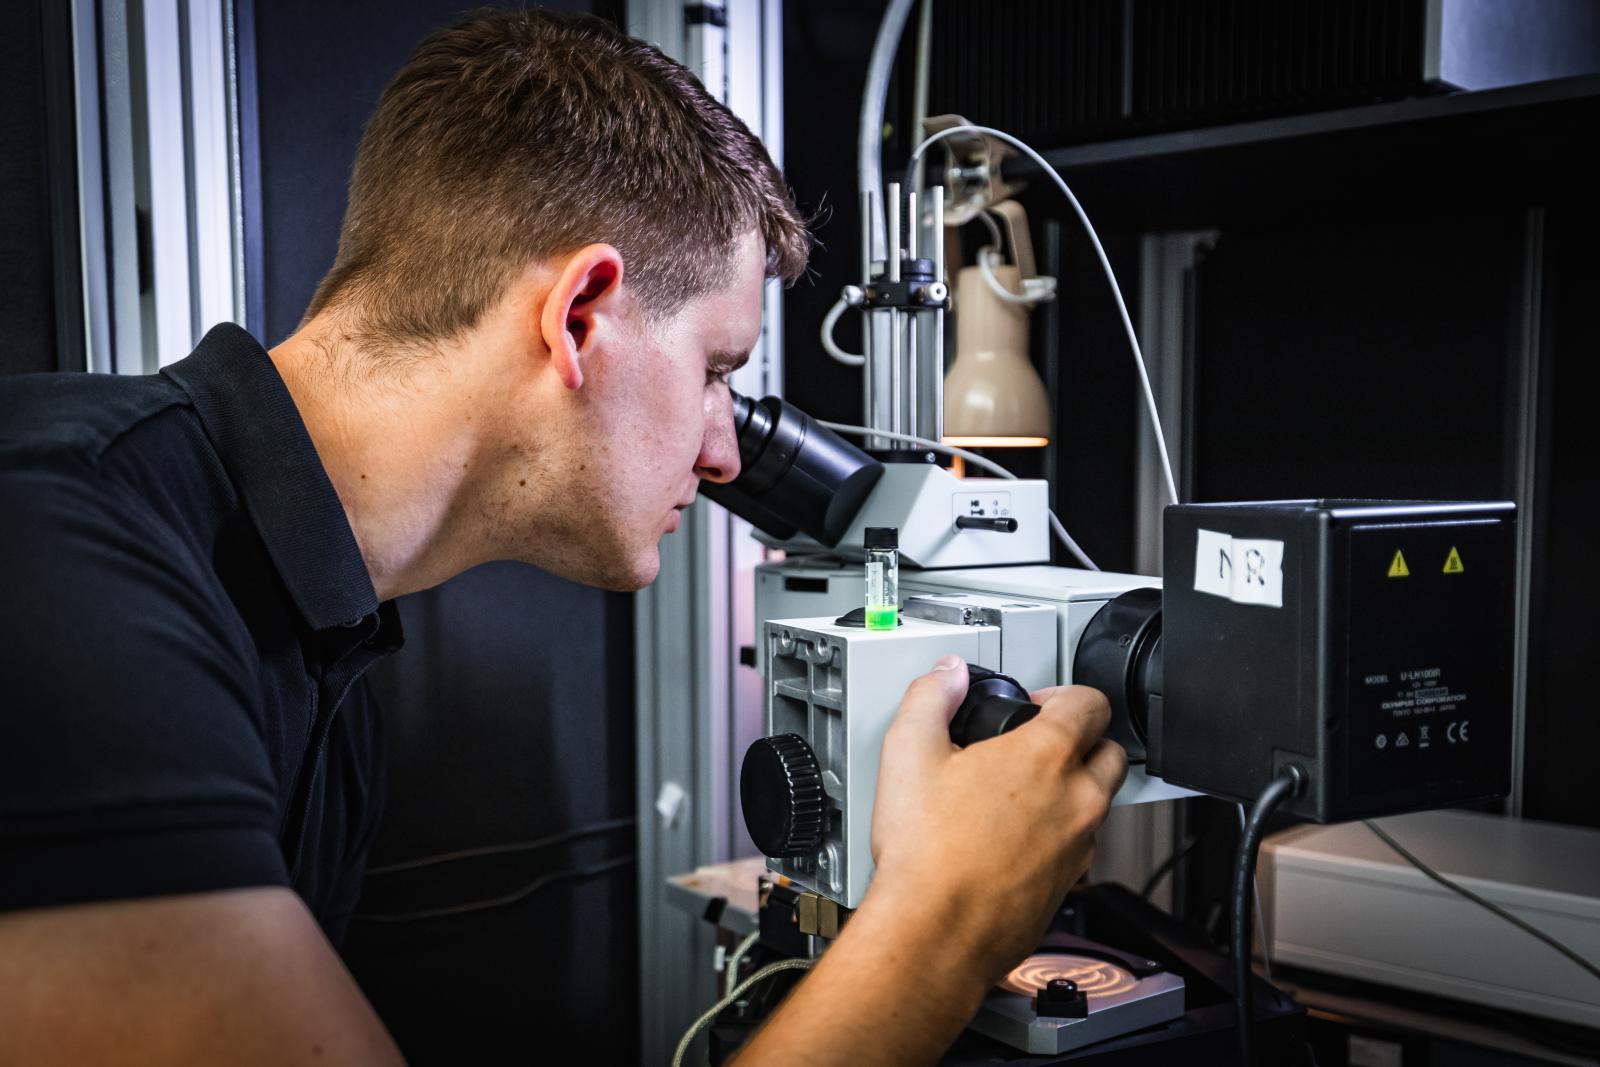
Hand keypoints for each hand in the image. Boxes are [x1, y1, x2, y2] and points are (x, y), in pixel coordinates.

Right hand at [869, 655, 1127, 985]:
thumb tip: (946, 675)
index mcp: (1046, 757)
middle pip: (1110, 751)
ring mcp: (1079, 847)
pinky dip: (1059, 835)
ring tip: (1021, 793)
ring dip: (1073, 789)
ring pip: (1098, 803)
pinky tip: (1014, 840)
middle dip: (1082, 740)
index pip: (1089, 702)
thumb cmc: (927, 855)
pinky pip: (1080, 847)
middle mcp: (1077, 800)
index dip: (1062, 694)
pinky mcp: (1069, 886)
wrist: (935, 933)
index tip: (1036, 704)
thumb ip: (930, 698)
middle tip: (1038, 744)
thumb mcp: (908, 754)